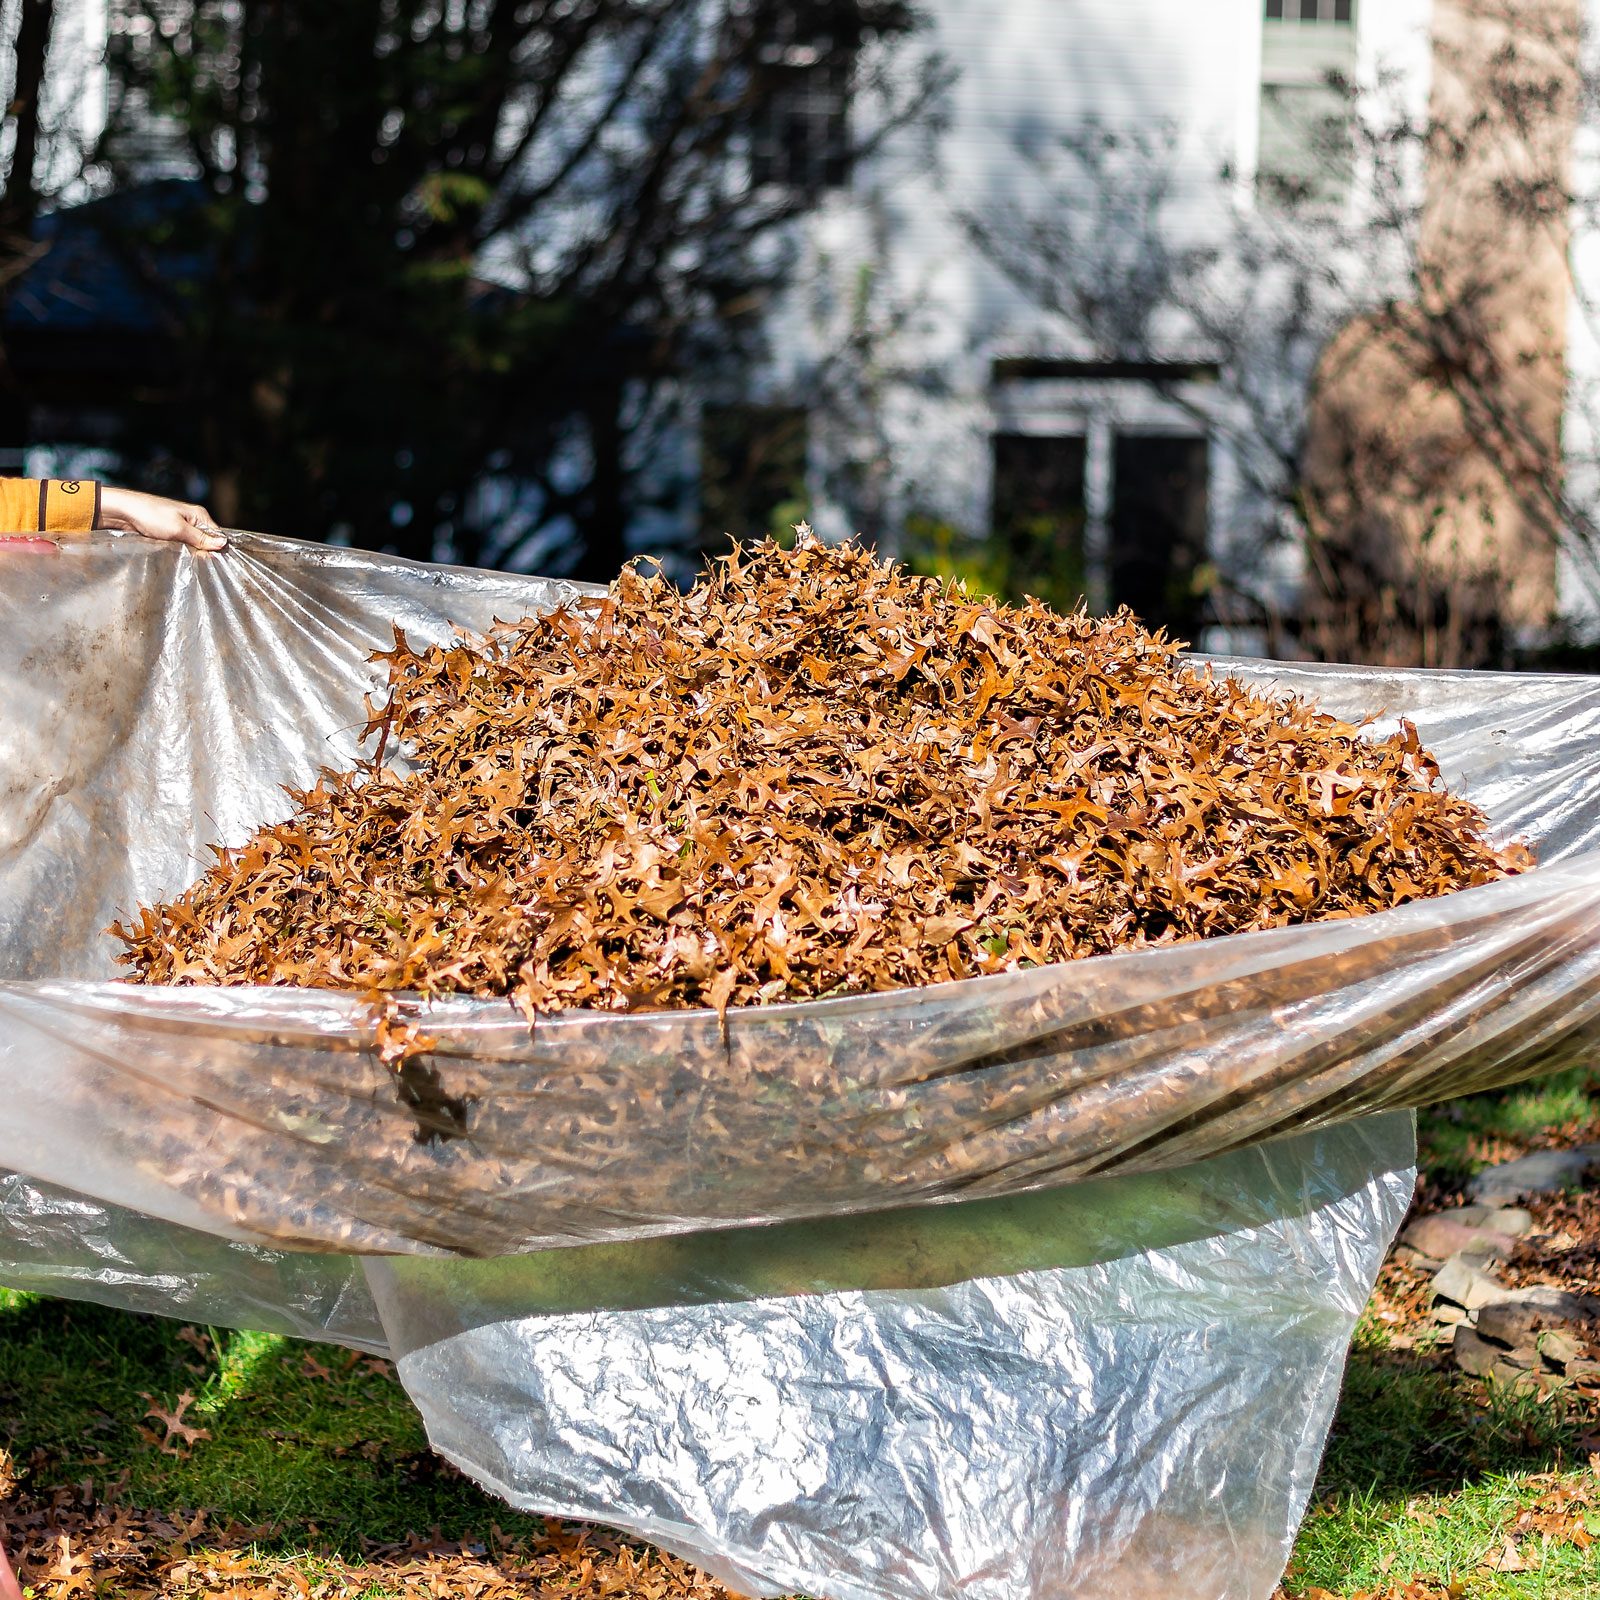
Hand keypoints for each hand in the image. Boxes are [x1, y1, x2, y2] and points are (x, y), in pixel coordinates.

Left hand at [98, 486, 227, 551]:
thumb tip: (223, 544)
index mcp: (198, 515)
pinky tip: (179, 558)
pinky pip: (182, 545)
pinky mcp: (169, 532)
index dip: (217, 549)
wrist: (122, 512)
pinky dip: (181, 552)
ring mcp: (180, 526)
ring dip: (191, 553)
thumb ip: (200, 538)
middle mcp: (192, 520)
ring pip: (193, 544)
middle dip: (204, 552)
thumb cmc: (150, 516)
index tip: (215, 562)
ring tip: (190, 562)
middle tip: (201, 564)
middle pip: (206, 541)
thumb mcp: (178, 529)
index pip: (217, 535)